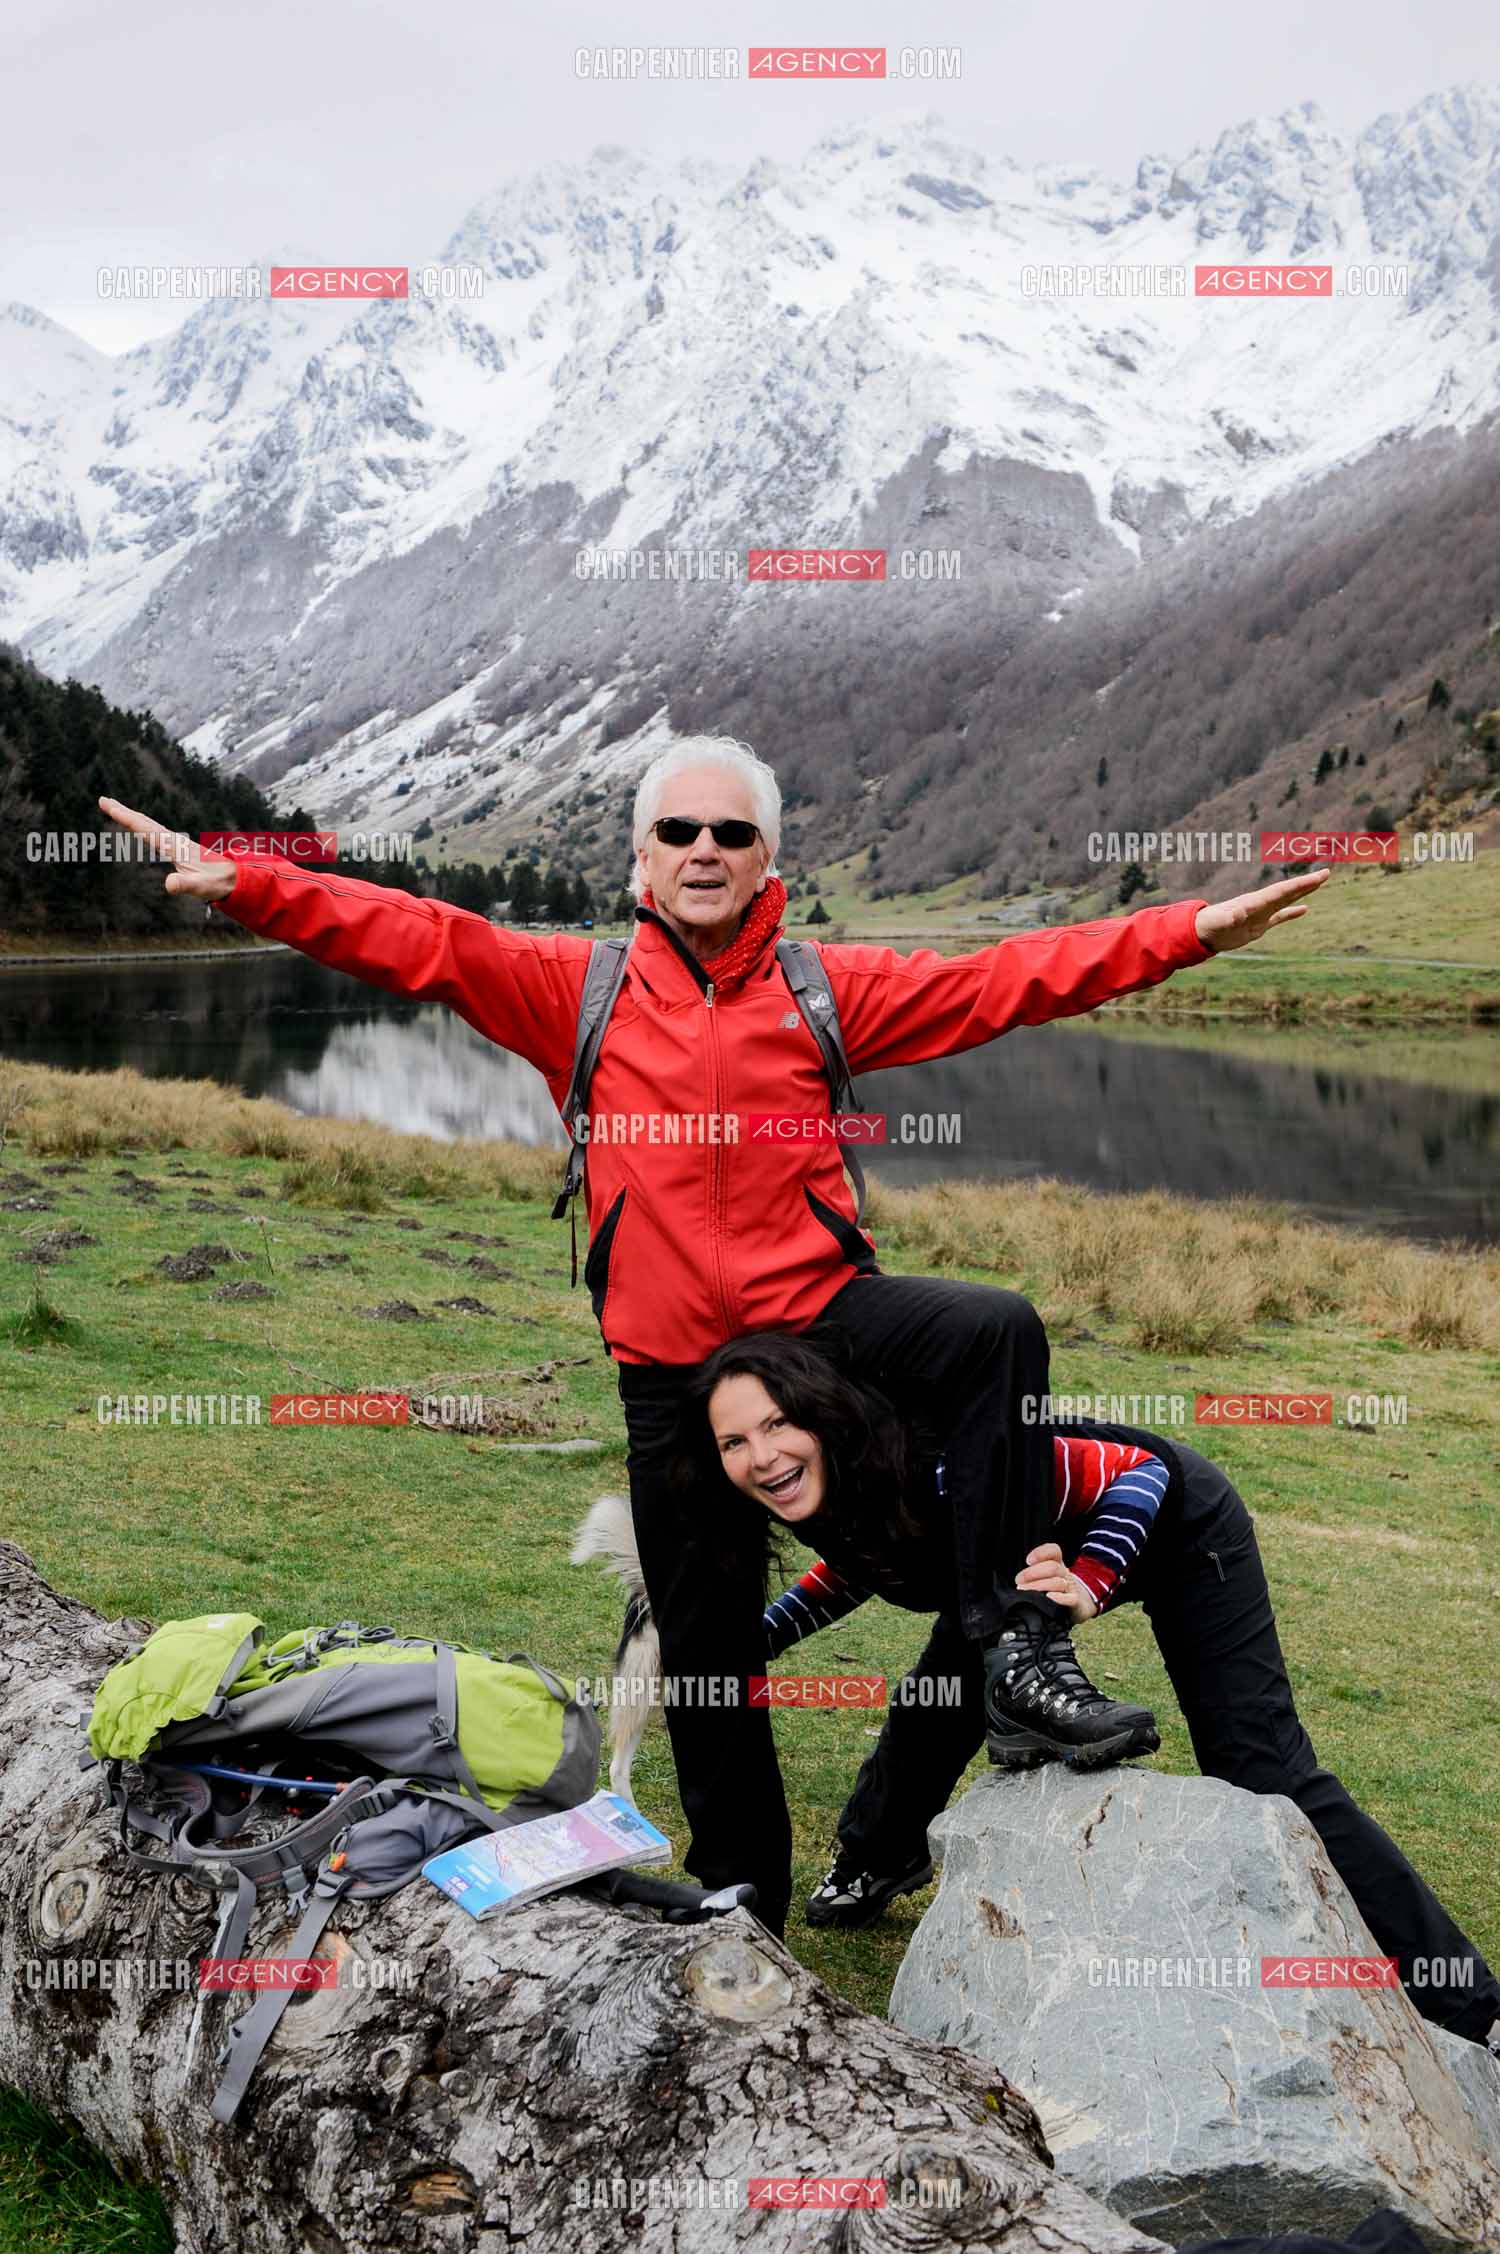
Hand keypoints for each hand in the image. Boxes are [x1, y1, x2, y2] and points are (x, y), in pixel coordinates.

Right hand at [97, 797, 238, 902]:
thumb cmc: (216, 883)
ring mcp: (177, 842)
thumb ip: (185, 885)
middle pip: (144, 822)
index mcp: (173, 846)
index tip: (106, 804)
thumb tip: (169, 884)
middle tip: (103, 800)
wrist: (235, 877)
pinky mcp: (179, 847)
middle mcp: (174, 840)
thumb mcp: (200, 887)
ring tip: (115, 809)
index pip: (144, 828)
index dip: (124, 816)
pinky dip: (143, 826)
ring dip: (131, 816)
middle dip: (123, 811)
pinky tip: (140, 827)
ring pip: (150, 825)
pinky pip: (155, 832)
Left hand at [1015, 1542, 1097, 1620]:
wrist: (1081, 1605)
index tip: (1028, 1561)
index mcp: (1058, 1565)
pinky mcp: (1077, 1604)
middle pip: (1052, 1567)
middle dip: (1032, 1573)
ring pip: (1058, 1583)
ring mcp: (1072, 1589)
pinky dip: (1060, 1598)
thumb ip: (1035, 1574)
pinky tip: (1049, 1597)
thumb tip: (1019, 1580)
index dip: (1041, 1553)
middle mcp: (1065, 1575)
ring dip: (1040, 1586)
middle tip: (1019, 1582)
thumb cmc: (1058, 1591)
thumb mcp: (1047, 1578)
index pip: (1054, 1551)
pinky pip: (1071, 1599)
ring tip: (1026, 1591)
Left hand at [1194, 867, 1329, 953]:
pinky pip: (1279, 917)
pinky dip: (1292, 912)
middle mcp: (1260, 904)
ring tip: (1319, 882)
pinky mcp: (1258, 925)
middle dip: (1307, 883)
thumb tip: (1237, 915)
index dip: (1301, 884)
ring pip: (1286, 900)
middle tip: (1326, 873)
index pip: (1282, 891)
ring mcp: (1260, 913)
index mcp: (1255, 902)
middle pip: (1288, 891)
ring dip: (1303, 892)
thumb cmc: (1209, 926)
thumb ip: (1228, 918)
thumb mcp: (1219, 923)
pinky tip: (1305, 909)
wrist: (1200, 932)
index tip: (1318, 876)